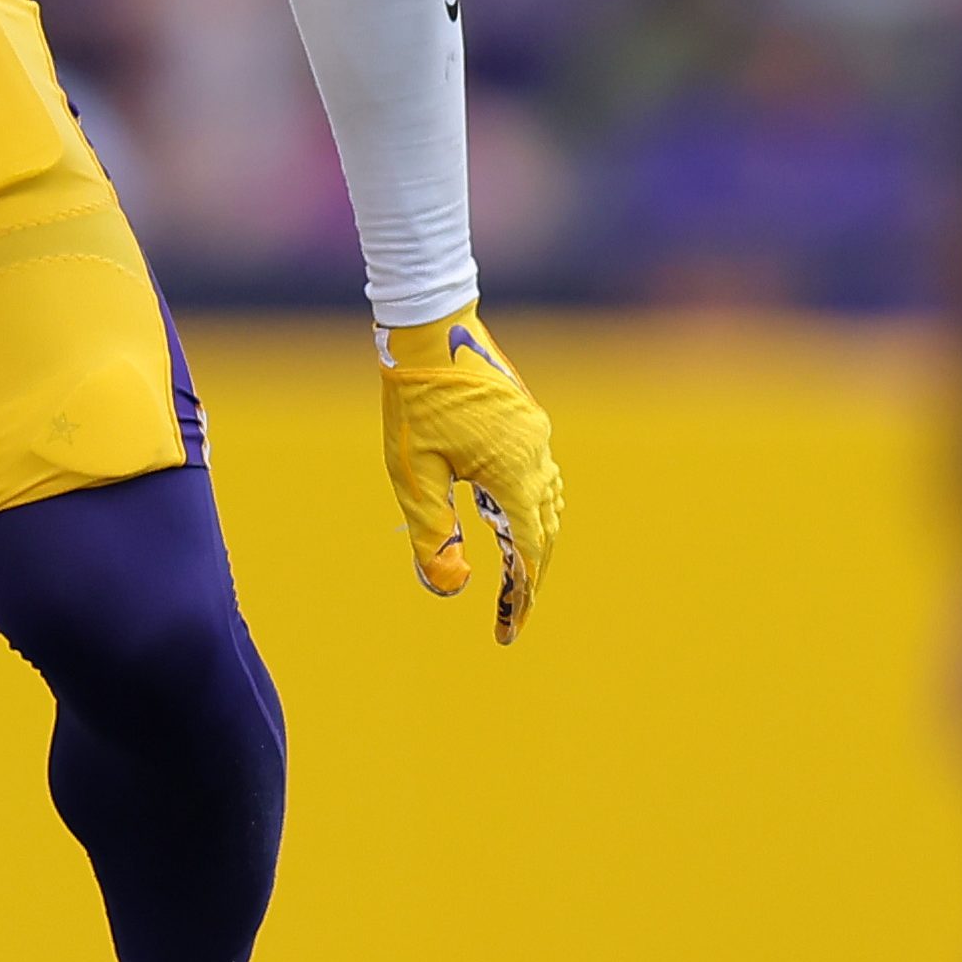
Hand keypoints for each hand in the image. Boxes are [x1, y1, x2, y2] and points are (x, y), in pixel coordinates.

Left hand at [379, 304, 564, 642]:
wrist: (429, 327)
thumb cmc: (415, 401)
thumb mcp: (414, 475)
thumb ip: (433, 534)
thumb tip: (452, 588)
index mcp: (513, 473)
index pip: (527, 553)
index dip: (520, 599)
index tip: (507, 634)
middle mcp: (536, 454)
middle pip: (544, 532)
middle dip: (530, 577)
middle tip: (511, 614)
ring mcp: (535, 434)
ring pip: (547, 502)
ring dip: (534, 541)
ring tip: (513, 575)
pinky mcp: (526, 419)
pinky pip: (540, 475)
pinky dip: (531, 507)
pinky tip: (508, 515)